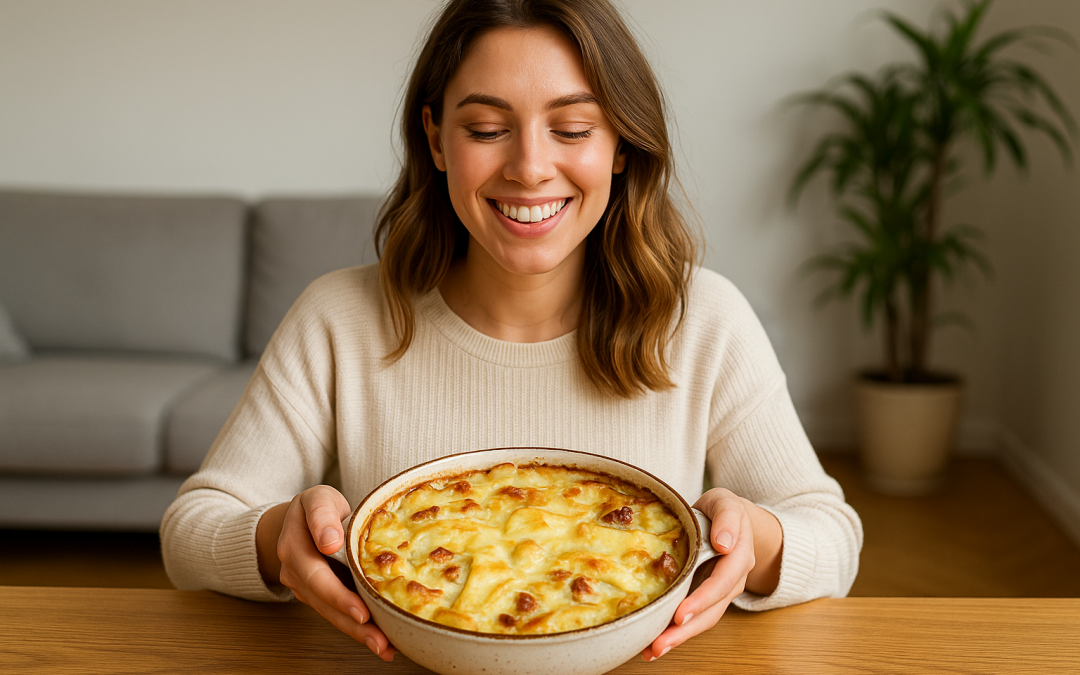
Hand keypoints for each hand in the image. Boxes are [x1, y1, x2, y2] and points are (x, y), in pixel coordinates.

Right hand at [256, 485, 395, 661]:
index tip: (361, 612)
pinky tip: (379, 641)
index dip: (338, 596)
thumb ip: (322, 515)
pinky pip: (336, 613)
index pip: (316, 576)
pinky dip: (356, 627)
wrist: (300, 518)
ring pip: (330, 614)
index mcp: (294, 546)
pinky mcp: (317, 596)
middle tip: (379, 640)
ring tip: (384, 647)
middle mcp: (295, 572)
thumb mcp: (318, 498)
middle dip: (353, 624)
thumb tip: (329, 541)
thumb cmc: (317, 506)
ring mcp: (304, 587)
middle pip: (325, 603)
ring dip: (357, 633)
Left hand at [642, 487, 781, 660]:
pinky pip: (694, 617)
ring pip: (703, 620)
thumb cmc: (724, 510)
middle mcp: (732, 580)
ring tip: (653, 651)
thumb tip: (724, 543)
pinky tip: (653, 644)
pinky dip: (675, 631)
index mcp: (739, 557)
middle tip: (660, 644)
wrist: (731, 520)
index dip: (702, 600)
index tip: (681, 614)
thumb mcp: (727, 503)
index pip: (722, 583)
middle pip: (712, 611)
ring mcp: (719, 592)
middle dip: (686, 630)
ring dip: (679, 638)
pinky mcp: (705, 597)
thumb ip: (727, 518)